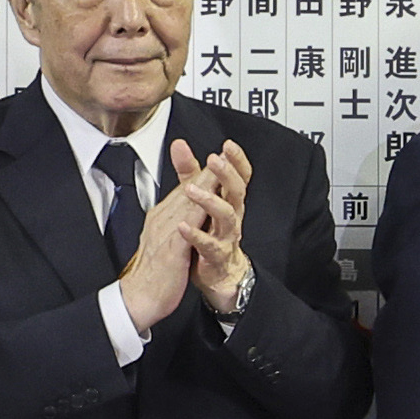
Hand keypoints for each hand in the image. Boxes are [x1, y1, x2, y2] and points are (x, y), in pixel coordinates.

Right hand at [114, 160, 218, 328]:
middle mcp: (162, 221)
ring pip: (185, 203)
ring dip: (201, 186)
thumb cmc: (154, 272)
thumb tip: (184, 210)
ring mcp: (165, 234)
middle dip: (205, 172)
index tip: (218, 159)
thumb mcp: (166, 240)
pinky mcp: (170, 251)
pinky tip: (204, 207)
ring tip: (217, 170)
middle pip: (186, 191)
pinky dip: (193, 216)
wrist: (137, 298)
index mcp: (162, 218)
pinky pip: (183, 230)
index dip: (202, 174)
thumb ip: (176, 222)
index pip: (184, 190)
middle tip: (223, 154)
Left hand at [176, 139, 256, 315]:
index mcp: (229, 200)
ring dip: (210, 200)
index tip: (228, 145)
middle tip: (215, 160)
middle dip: (227, 174)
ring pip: (226, 215)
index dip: (237, 160)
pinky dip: (196, 235)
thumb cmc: (211, 233)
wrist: (218, 274)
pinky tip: (183, 226)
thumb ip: (190, 172)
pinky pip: (209, 244)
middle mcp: (232, 216)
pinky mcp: (216, 255)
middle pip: (237, 191)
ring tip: (192, 189)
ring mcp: (226, 235)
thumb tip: (179, 145)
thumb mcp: (201, 198)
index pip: (240, 176)